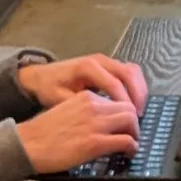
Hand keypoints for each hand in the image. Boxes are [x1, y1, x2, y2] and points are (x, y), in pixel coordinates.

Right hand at [17, 92, 141, 171]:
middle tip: (132, 133)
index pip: (116, 99)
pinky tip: (128, 153)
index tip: (124, 123)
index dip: (124, 112)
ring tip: (132, 143)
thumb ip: (84, 113)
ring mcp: (95, 124)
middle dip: (134, 121)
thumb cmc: (42, 133)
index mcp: (85, 97)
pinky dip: (132, 147)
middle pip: (128, 108)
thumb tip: (100, 124)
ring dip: (135, 133)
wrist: (26, 144)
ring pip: (131, 121)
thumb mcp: (65, 111)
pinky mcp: (95, 142)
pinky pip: (126, 141)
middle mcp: (93, 106)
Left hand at [19, 54, 149, 114]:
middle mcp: (100, 60)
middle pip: (129, 73)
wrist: (41, 75)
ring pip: (133, 71)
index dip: (125, 102)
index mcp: (88, 68)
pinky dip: (135, 86)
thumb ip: (81, 107)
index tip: (130, 120)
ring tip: (138, 111)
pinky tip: (134, 103)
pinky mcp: (109, 65)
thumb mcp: (59, 99)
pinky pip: (129, 72)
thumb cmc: (49, 88)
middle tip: (138, 116)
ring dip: (139, 90)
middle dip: (137, 95)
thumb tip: (102, 119)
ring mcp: (106, 61)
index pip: (114, 84)